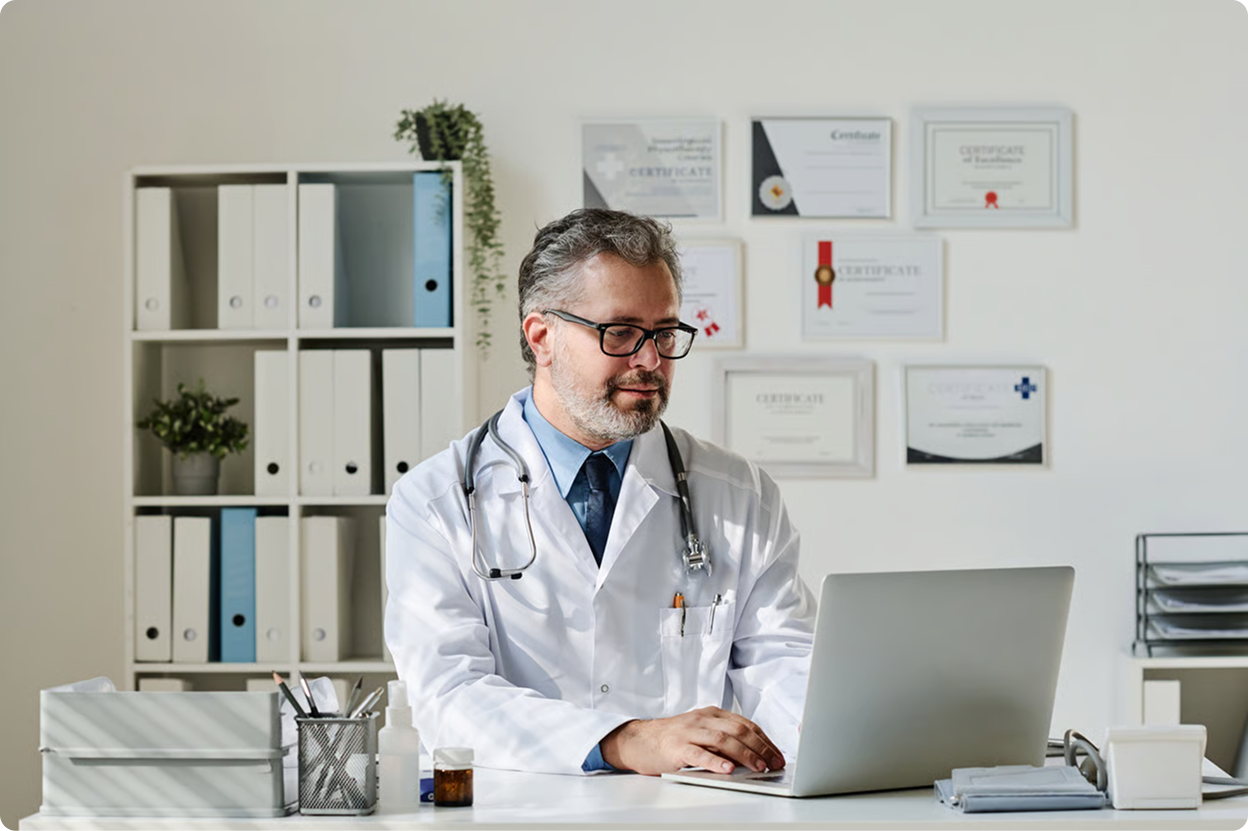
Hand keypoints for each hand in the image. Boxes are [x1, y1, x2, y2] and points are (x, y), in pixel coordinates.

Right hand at [599, 707, 785, 775]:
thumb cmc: (673, 739)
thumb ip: (724, 740)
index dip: (765, 740)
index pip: (746, 725)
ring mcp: (689, 732)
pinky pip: (699, 754)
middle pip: (739, 730)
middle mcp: (702, 719)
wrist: (639, 740)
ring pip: (723, 740)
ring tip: (758, 767)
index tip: (778, 755)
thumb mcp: (701, 733)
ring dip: (745, 754)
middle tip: (774, 763)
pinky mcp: (676, 747)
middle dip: (761, 748)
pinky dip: (715, 761)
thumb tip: (753, 757)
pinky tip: (727, 769)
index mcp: (712, 714)